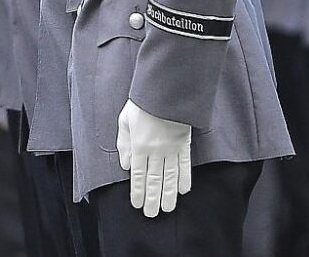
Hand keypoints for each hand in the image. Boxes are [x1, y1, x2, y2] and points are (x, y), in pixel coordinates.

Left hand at [116, 99, 191, 216]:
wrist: (165, 92)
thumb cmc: (142, 105)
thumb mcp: (124, 121)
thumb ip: (123, 144)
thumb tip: (125, 166)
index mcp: (139, 145)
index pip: (137, 175)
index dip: (137, 191)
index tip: (137, 204)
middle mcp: (156, 151)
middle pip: (154, 180)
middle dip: (152, 199)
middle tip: (151, 214)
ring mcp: (172, 149)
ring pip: (170, 177)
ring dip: (168, 195)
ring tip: (167, 209)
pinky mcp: (184, 145)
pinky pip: (185, 166)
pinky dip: (184, 179)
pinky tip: (183, 191)